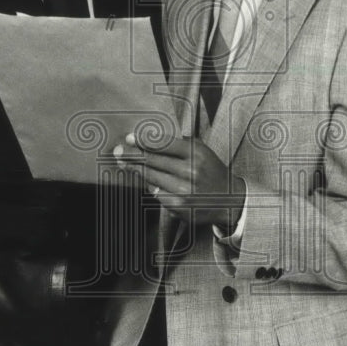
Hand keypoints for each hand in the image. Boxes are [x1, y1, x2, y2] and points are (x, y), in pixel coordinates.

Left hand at [113, 133, 245, 228]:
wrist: (228, 199)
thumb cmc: (210, 170)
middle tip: (118, 151)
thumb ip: (179, 144)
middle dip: (132, 155)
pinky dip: (150, 185)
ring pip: (150, 177)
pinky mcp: (178, 206)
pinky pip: (156, 193)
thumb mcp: (201, 150)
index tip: (129, 138)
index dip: (142, 141)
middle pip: (152, 161)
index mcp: (195, 153)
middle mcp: (189, 172)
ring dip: (135, 169)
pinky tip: (145, 180)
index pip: (162, 144)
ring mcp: (183, 191)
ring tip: (123, 162)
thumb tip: (148, 140)